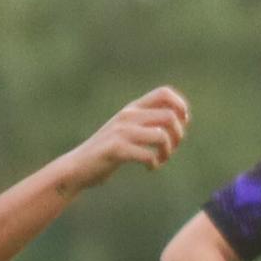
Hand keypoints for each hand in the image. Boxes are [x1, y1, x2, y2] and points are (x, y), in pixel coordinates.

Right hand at [63, 87, 189, 190]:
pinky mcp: (116, 149)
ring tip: (159, 160)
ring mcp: (121, 131)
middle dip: (178, 136)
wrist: (79, 167)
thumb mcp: (128, 130)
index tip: (181, 124)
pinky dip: (154, 163)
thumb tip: (182, 118)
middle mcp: (128, 116)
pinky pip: (148, 154)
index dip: (180, 107)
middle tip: (169, 150)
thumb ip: (147, 121)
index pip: (164, 93)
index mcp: (132, 109)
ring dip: (167, 152)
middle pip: (170, 117)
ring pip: (162, 135)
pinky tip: (149, 167)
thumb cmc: (109, 151)